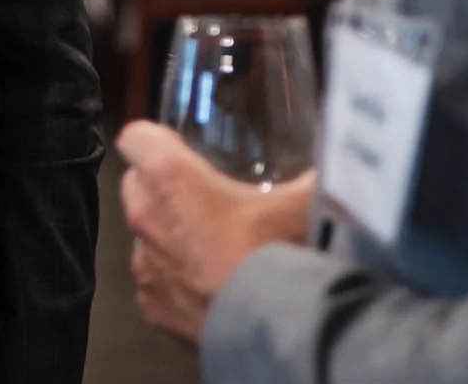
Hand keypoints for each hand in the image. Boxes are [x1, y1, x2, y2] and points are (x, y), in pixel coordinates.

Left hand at [117, 119, 315, 342]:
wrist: (273, 329)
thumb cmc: (279, 255)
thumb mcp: (304, 200)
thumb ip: (312, 172)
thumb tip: (333, 161)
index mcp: (169, 177)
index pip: (135, 137)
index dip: (155, 139)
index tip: (179, 147)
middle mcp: (146, 216)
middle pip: (135, 183)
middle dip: (160, 184)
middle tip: (202, 195)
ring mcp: (144, 264)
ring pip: (143, 233)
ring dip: (168, 233)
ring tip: (210, 243)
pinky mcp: (151, 304)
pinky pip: (154, 279)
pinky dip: (173, 278)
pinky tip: (207, 282)